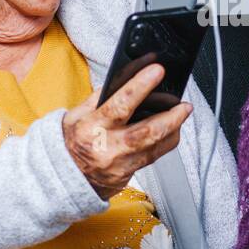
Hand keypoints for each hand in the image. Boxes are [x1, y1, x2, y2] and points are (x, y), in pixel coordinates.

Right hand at [62, 63, 191, 199]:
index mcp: (91, 127)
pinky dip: (166, 142)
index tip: (157, 70)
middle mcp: (108, 147)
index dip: (141, 86)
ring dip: (174, 129)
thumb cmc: (71, 142)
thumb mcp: (75, 115)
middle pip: (147, 131)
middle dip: (171, 116)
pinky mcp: (128, 174)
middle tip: (184, 104)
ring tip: (182, 113)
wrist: (64, 178)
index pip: (120, 105)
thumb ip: (98, 98)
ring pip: (156, 146)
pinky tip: (171, 131)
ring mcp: (120, 164)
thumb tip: (125, 80)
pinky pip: (154, 157)